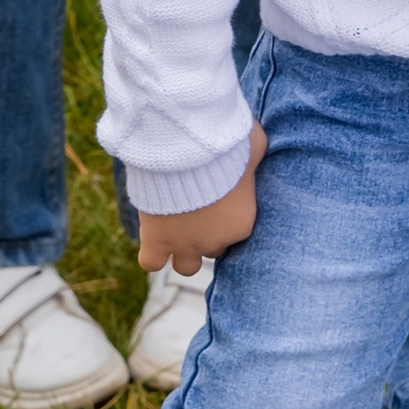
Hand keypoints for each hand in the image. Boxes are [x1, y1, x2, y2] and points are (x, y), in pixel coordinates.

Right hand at [137, 118, 265, 275]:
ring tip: (174, 226)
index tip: (217, 198)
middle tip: (195, 208)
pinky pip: (151, 262)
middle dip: (205, 233)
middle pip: (212, 249)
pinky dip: (152, 253)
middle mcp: (215, 241)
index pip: (236, 233)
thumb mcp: (253, 143)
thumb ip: (256, 152)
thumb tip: (257, 143)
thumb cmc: (224, 143)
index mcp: (241, 223)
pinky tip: (152, 235)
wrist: (185, 149)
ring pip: (186, 266)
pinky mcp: (156, 241)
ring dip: (182, 249)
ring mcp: (185, 244)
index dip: (225, 217)